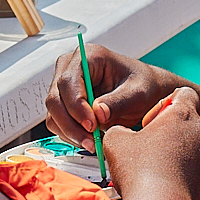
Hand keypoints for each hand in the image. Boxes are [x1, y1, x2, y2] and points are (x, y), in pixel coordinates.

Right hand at [45, 44, 180, 144]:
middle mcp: (70, 67)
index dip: (76, 106)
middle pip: (55, 99)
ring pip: (53, 113)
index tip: (92, 125)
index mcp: (88, 56)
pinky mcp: (65, 102)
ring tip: (93, 143)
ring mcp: (64, 85)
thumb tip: (97, 114)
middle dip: (71, 124)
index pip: (69, 81)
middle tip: (91, 141)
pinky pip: (57, 121)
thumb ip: (118, 101)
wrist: (146, 92)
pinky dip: (70, 134)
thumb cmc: (143, 85)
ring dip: (70, 132)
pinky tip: (89, 139)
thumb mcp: (138, 92)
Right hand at [101, 86, 199, 199]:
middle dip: (165, 129)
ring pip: (187, 145)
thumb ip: (119, 127)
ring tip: (147, 164)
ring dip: (169, 150)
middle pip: (185, 121)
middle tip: (144, 141)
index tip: (149, 120)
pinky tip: (155, 179)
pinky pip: (189, 166)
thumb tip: (121, 133)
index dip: (165, 103)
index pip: (184, 93)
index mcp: (182, 115)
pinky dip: (174, 169)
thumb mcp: (116, 139)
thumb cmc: (141, 170)